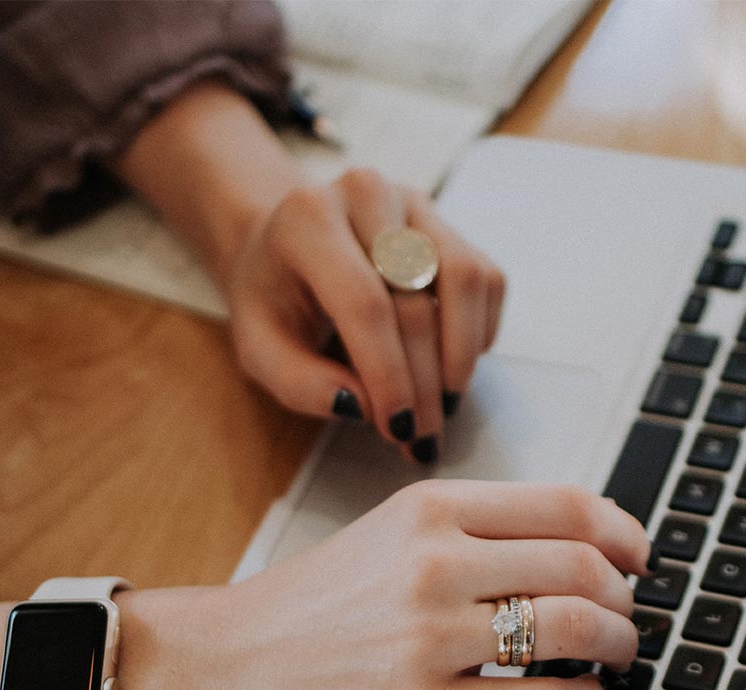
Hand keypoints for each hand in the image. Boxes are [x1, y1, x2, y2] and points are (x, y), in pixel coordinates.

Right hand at [107, 482, 651, 689]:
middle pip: (583, 567)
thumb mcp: (381, 537)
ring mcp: (428, 638)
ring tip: (610, 658)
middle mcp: (433, 563)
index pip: (565, 505)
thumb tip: (563, 547)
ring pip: (575, 631)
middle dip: (623, 597)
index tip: (636, 556)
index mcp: (425, 510)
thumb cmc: (300, 604)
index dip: (622, 532)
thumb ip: (466, 532)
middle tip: (623, 616)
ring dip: (615, 647)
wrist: (223, 665)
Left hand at [224, 169, 504, 461]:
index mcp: (307, 221)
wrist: (283, 245)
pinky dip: (478, 332)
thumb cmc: (271, 301)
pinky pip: (486, 279)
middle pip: (415, 300)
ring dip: (462, 356)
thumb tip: (361, 407)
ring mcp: (413, 202)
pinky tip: (450, 367)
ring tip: (444, 407)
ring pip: (465, 280)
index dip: (388, 373)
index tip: (399, 428)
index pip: (363, 302)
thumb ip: (300, 382)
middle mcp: (365, 195)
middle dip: (424, 383)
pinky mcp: (446, 221)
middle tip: (422, 439)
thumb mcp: (260, 349)